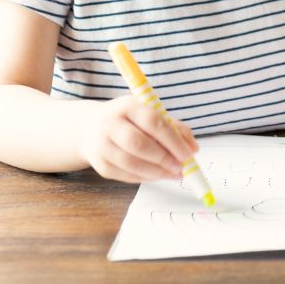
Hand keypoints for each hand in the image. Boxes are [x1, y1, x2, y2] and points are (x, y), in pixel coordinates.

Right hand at [77, 95, 198, 183]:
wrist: (91, 127)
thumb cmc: (129, 120)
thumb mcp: (150, 114)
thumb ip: (174, 128)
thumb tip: (193, 149)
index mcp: (127, 106)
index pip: (152, 122)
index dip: (172, 140)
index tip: (188, 154)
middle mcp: (109, 124)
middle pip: (138, 144)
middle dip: (163, 158)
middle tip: (180, 167)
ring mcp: (101, 145)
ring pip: (131, 163)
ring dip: (156, 172)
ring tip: (172, 174)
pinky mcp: (100, 165)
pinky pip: (125, 176)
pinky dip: (145, 178)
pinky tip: (157, 176)